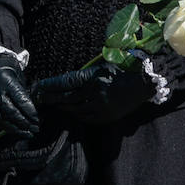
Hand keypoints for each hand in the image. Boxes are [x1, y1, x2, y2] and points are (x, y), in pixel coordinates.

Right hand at [0, 54, 40, 139]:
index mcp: (6, 80)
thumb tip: (33, 114)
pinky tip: (12, 129)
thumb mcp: (19, 78)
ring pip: (0, 118)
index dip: (30, 113)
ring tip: (25, 133)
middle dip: (24, 123)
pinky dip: (3, 125)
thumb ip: (24, 95)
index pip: (20, 100)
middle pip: (10, 112)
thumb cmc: (8, 72)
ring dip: (14, 128)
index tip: (37, 120)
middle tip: (34, 129)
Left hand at [32, 62, 155, 123]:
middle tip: (40, 98)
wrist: (144, 82)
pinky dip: (77, 114)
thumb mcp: (102, 66)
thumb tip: (66, 82)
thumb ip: (85, 75)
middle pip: (67, 98)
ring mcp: (101, 106)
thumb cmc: (122, 69)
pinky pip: (86, 118)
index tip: (39, 87)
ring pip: (75, 109)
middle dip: (52, 98)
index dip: (51, 86)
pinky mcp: (107, 116)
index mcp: (94, 77)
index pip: (66, 82)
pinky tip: (70, 111)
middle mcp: (96, 92)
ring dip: (62, 107)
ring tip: (52, 105)